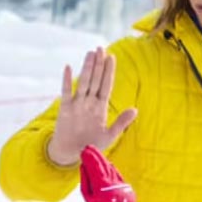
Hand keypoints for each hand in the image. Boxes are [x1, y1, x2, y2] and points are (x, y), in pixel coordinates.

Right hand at [47, 47, 137, 165]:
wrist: (72, 154)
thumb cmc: (91, 145)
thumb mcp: (110, 135)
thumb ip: (121, 122)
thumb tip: (135, 109)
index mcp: (100, 107)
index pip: (106, 85)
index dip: (109, 72)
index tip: (112, 57)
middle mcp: (89, 102)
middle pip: (95, 80)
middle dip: (98, 65)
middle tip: (101, 48)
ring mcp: (77, 104)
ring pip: (83, 83)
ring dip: (87, 68)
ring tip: (90, 53)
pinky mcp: (65, 109)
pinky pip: (66, 93)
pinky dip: (66, 81)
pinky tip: (68, 68)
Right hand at [80, 146, 134, 201]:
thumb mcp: (88, 199)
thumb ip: (86, 181)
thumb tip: (84, 166)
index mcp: (104, 190)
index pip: (97, 169)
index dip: (91, 159)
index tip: (84, 151)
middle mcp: (116, 188)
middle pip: (106, 168)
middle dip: (97, 157)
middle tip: (89, 149)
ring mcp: (124, 189)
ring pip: (112, 171)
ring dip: (104, 163)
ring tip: (96, 155)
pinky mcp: (129, 191)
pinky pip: (118, 177)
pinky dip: (111, 171)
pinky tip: (107, 165)